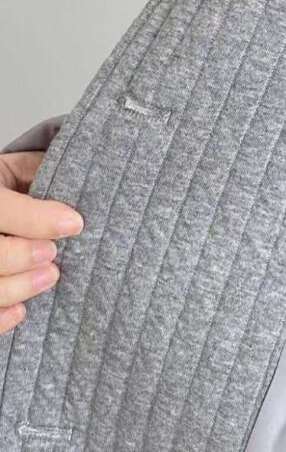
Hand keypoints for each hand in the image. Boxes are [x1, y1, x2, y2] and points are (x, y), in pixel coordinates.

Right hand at [0, 151, 82, 334]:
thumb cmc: (8, 187)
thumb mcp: (17, 170)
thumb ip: (39, 171)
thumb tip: (81, 180)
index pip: (0, 207)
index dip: (36, 219)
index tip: (75, 224)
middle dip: (23, 256)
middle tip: (53, 253)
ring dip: (18, 286)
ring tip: (50, 276)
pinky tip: (21, 311)